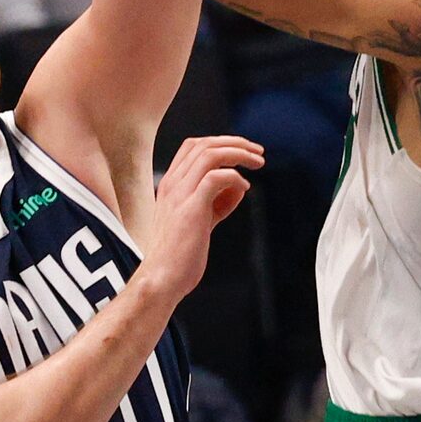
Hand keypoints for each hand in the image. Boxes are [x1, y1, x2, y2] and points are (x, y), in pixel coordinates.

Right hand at [144, 133, 262, 298]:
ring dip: (239, 153)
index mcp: (170, 185)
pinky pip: (217, 177)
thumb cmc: (180, 255)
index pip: (192, 147)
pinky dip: (235, 177)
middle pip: (203, 144)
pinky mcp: (192, 208)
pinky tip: (244, 188)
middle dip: (234, 142)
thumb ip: (217, 202)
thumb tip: (239, 186)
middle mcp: (172, 184)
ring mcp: (180, 194)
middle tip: (257, 152)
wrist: (162, 279)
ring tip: (257, 162)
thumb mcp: (200, 221)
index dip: (220, 143)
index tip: (242, 151)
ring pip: (210, 154)